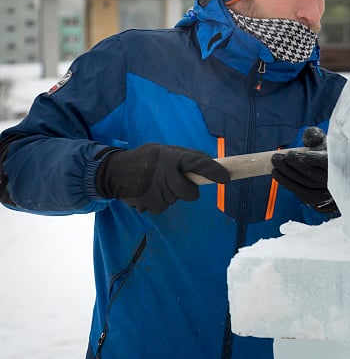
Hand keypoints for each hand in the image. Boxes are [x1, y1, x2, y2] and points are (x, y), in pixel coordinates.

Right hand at [96, 143, 230, 213]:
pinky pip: (163, 207)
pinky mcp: (146, 203)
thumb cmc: (147, 159)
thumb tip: (212, 164)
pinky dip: (158, 202)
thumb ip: (187, 157)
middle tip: (176, 182)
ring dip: (170, 195)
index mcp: (170, 156)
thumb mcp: (166, 151)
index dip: (213, 171)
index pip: (196, 162)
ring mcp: (154, 190)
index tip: (226, 178)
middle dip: (188, 191)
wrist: (114, 171)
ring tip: (156, 183)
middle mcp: (163, 173)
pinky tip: (149, 192)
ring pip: (175, 200)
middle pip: (189, 193)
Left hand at [271, 127, 337, 213]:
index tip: (290, 154)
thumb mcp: (323, 141)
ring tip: (275, 164)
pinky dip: (288, 184)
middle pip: (313, 175)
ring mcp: (329, 192)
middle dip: (292, 166)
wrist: (335, 173)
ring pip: (306, 185)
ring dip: (287, 175)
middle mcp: (338, 179)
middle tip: (276, 157)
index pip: (326, 163)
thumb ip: (315, 135)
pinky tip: (278, 175)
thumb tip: (308, 134)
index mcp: (341, 162)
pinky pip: (303, 194)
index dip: (307, 160)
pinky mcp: (320, 200)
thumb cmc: (327, 153)